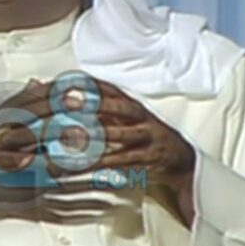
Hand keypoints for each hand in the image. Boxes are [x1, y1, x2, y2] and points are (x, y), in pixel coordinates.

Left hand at [63, 77, 197, 225]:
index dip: (88, 83)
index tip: (65, 80)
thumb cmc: (143, 134)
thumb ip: (99, 109)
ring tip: (71, 136)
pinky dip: (99, 163)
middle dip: (95, 103)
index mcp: (130, 104)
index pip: (109, 88)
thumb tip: (66, 99)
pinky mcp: (145, 158)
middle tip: (69, 102)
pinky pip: (119, 161)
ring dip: (94, 136)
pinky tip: (82, 165)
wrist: (179, 158)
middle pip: (119, 106)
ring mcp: (144, 137)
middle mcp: (139, 117)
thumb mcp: (125, 118)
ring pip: (119, 135)